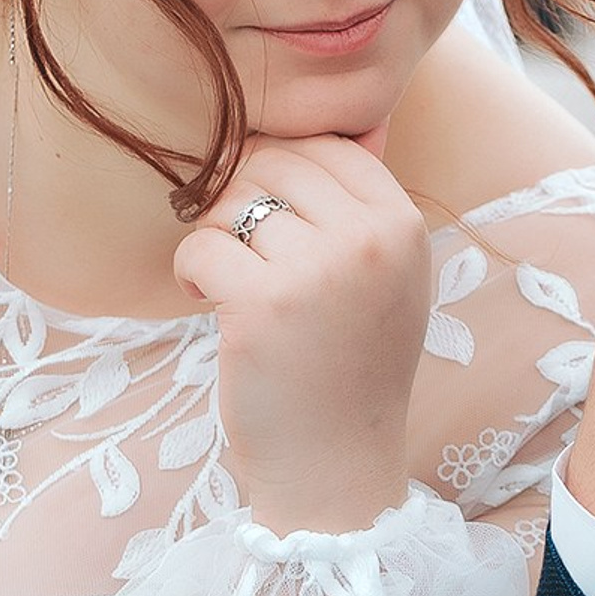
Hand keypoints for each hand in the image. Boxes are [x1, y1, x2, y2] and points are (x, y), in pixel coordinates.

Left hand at [174, 136, 431, 535]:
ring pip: (230, 201)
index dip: (281, 171)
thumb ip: (363, 210)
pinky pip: (199, 246)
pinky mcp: (263, 306)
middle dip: (240, 200)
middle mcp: (371, 240)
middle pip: (272, 161)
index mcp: (404, 225)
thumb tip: (335, 126)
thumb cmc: (350, 371)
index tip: (270, 218)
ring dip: (213, 237)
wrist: (338, 469)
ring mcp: (319, 271)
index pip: (328, 145)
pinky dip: (190, 274)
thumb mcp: (388, 282)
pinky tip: (208, 305)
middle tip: (241, 253)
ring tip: (227, 283)